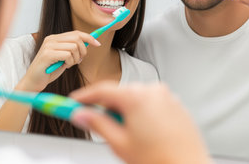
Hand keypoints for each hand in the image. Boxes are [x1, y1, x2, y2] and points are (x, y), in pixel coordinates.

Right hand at [17, 31, 99, 91]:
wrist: (33, 82)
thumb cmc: (49, 71)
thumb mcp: (64, 58)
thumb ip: (73, 50)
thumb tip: (89, 43)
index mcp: (55, 38)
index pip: (76, 33)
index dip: (89, 37)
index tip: (98, 44)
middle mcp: (51, 39)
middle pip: (77, 38)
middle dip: (83, 50)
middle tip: (79, 60)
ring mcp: (48, 45)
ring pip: (74, 47)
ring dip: (75, 59)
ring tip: (68, 65)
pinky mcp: (47, 54)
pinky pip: (68, 55)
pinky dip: (70, 62)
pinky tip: (64, 66)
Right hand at [70, 82, 209, 163]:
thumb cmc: (160, 159)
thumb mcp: (119, 143)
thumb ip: (97, 124)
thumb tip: (81, 115)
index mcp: (136, 97)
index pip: (101, 90)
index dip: (84, 97)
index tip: (73, 102)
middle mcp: (152, 91)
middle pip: (120, 93)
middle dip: (108, 107)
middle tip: (100, 125)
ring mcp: (166, 96)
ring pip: (136, 98)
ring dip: (126, 111)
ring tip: (130, 135)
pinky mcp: (175, 104)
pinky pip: (152, 103)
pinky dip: (143, 113)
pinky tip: (145, 133)